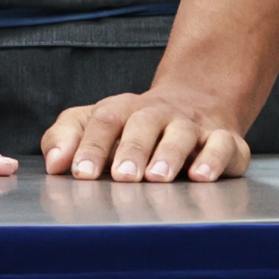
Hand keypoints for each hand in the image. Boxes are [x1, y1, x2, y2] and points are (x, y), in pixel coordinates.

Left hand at [43, 82, 255, 183]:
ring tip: (157, 178)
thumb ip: (66, 138)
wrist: (196, 101)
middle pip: (142, 124)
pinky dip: (214, 159)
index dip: (91, 146)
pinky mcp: (225, 140)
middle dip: (131, 150)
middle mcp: (158, 114)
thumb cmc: (134, 124)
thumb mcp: (95, 124)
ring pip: (181, 134)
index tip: (81, 173)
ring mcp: (192, 125)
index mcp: (123, 108)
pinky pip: (223, 144)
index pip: (103, 121)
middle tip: (122, 176)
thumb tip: (54, 163)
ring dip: (168, 155)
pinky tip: (201, 176)